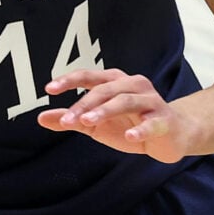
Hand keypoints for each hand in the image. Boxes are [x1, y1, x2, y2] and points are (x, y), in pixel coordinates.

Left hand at [36, 67, 194, 161]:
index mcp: (116, 83)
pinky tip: (130, 137)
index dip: (70, 80)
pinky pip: (152, 123)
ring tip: (88, 122)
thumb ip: (72, 120)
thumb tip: (41, 118)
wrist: (171, 136)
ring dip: (105, 111)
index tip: (50, 89)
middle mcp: (133, 86)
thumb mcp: (97, 125)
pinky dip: (141, 129)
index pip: (90, 77)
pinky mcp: (164, 120)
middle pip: (105, 89)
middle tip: (67, 119)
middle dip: (84, 103)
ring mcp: (150, 101)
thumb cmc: (132, 124)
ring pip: (125, 101)